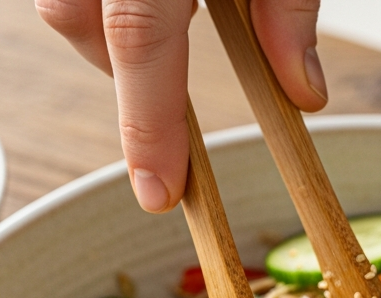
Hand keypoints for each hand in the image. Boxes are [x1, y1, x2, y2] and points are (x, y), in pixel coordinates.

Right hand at [36, 0, 327, 211]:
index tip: (160, 195)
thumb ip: (288, 7)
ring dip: (106, 29)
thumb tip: (302, 93)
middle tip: (168, 100)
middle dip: (119, 68)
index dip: (146, 122)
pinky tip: (151, 0)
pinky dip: (103, 0)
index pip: (139, 36)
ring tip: (164, 36)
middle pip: (78, 17)